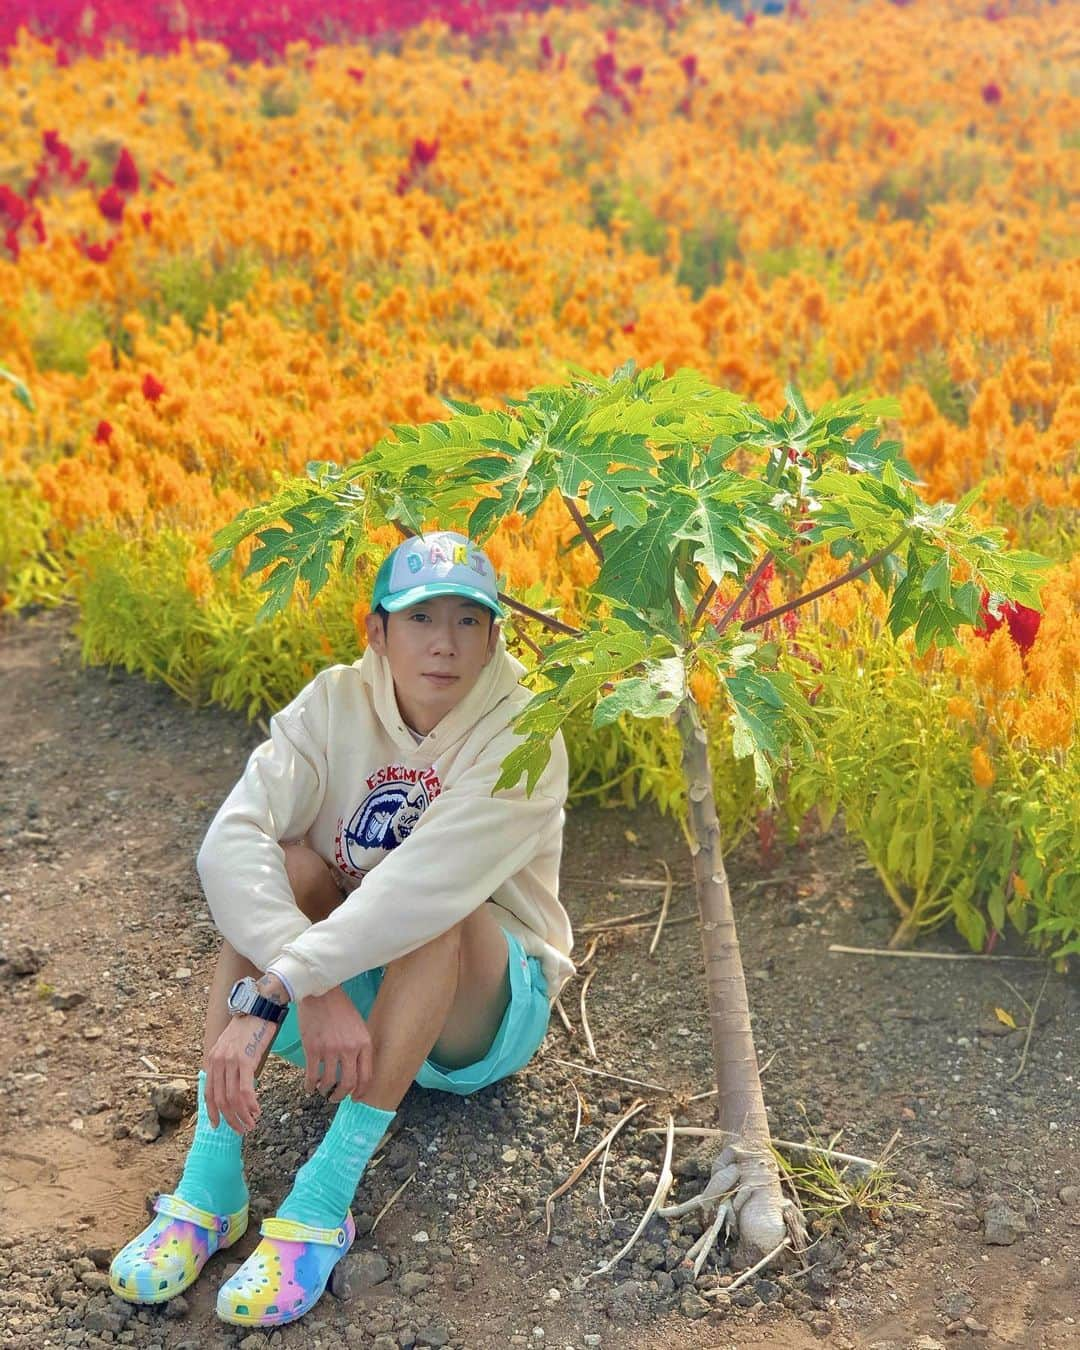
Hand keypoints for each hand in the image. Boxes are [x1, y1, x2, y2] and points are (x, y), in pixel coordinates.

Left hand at [204, 1014, 273, 1133]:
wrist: (259, 1006)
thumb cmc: (250, 1026)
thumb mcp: (231, 1045)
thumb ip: (227, 1063)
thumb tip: (232, 1083)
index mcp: (212, 1059)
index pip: (208, 1093)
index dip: (212, 1112)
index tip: (218, 1125)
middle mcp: (218, 1062)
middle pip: (220, 1100)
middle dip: (230, 1119)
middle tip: (242, 1129)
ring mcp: (230, 1061)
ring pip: (232, 1098)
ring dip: (242, 1116)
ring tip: (251, 1123)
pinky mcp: (245, 1060)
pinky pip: (244, 1089)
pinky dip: (250, 1104)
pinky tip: (256, 1110)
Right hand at [296, 986, 373, 1104]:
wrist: (320, 993)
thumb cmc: (340, 1009)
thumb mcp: (359, 1026)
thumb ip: (360, 1048)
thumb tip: (358, 1074)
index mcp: (364, 1043)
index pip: (366, 1076)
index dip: (360, 1092)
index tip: (355, 1098)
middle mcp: (349, 1048)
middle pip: (348, 1083)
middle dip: (342, 1095)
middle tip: (336, 1098)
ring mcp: (330, 1049)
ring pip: (330, 1082)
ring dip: (325, 1091)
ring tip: (323, 1090)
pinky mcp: (313, 1049)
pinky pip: (312, 1076)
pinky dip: (310, 1085)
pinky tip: (310, 1087)